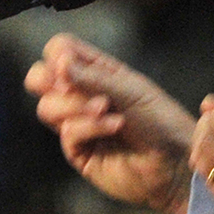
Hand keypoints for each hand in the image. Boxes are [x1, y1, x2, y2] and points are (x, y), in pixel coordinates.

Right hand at [25, 33, 195, 213]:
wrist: (174, 162)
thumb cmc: (160, 120)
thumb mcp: (129, 91)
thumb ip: (92, 78)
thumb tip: (58, 63)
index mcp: (98, 72)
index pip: (60, 51)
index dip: (58, 54)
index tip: (68, 64)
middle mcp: (83, 95)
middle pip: (39, 77)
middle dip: (48, 79)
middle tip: (67, 85)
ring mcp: (78, 124)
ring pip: (47, 107)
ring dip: (74, 105)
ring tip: (106, 109)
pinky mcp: (79, 152)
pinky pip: (67, 132)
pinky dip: (89, 126)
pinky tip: (115, 126)